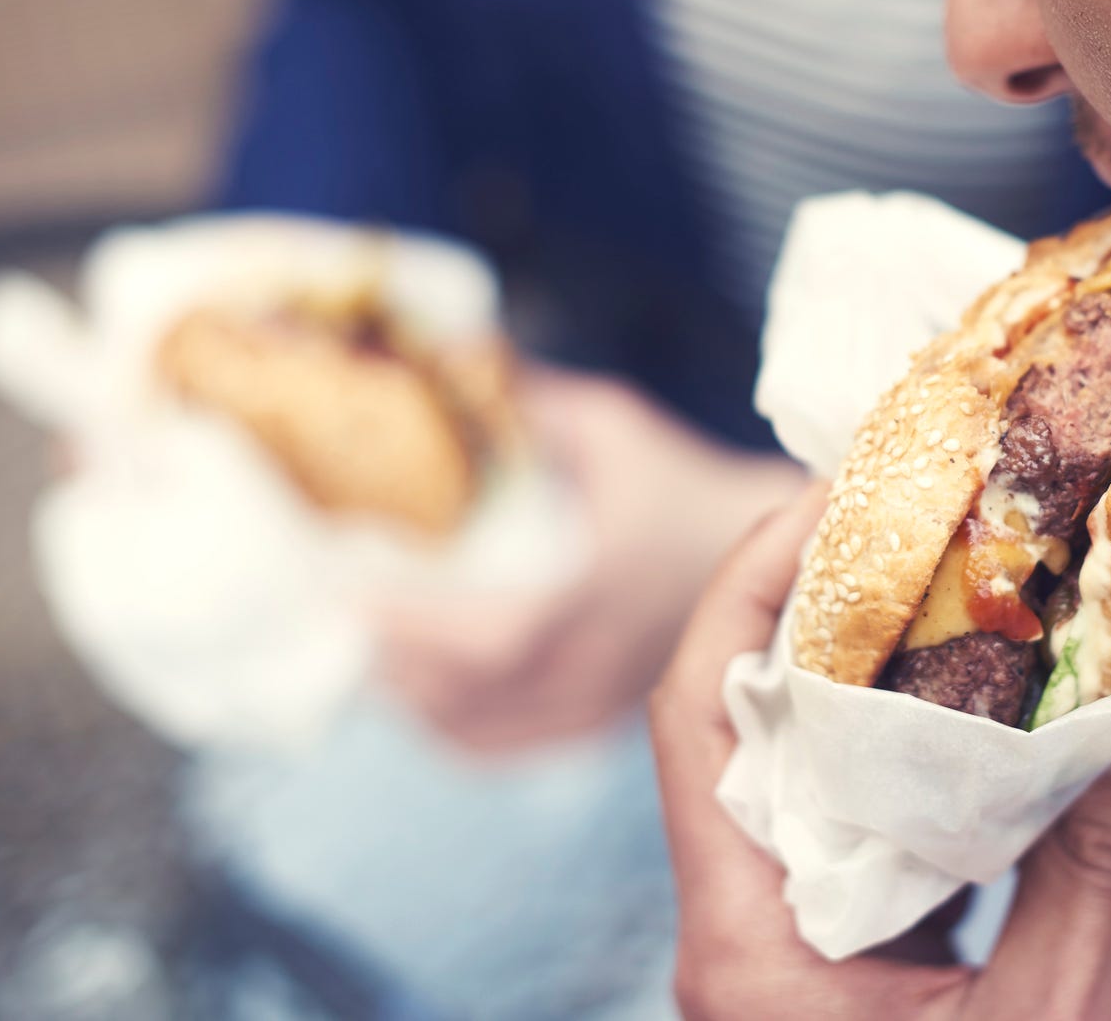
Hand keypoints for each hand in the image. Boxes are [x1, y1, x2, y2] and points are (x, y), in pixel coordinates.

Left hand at [373, 365, 806, 751]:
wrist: (779, 559)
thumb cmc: (683, 484)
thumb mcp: (611, 428)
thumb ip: (531, 405)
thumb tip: (447, 362)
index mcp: (600, 594)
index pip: (492, 638)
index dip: (415, 628)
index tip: (349, 593)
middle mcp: (597, 664)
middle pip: (466, 698)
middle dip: (389, 658)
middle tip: (331, 611)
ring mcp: (596, 706)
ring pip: (476, 733)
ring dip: (409, 696)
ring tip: (366, 644)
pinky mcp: (594, 726)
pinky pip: (501, 748)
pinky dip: (447, 727)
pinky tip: (416, 690)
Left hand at [650, 488, 1110, 1019]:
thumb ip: (1091, 873)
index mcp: (743, 946)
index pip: (695, 717)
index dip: (743, 588)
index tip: (821, 499)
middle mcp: (734, 928)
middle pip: (734, 721)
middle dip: (803, 603)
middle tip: (899, 509)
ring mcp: (774, 946)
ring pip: (786, 771)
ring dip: (852, 673)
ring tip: (938, 578)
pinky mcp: (823, 962)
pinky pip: (840, 827)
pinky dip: (894, 756)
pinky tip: (967, 708)